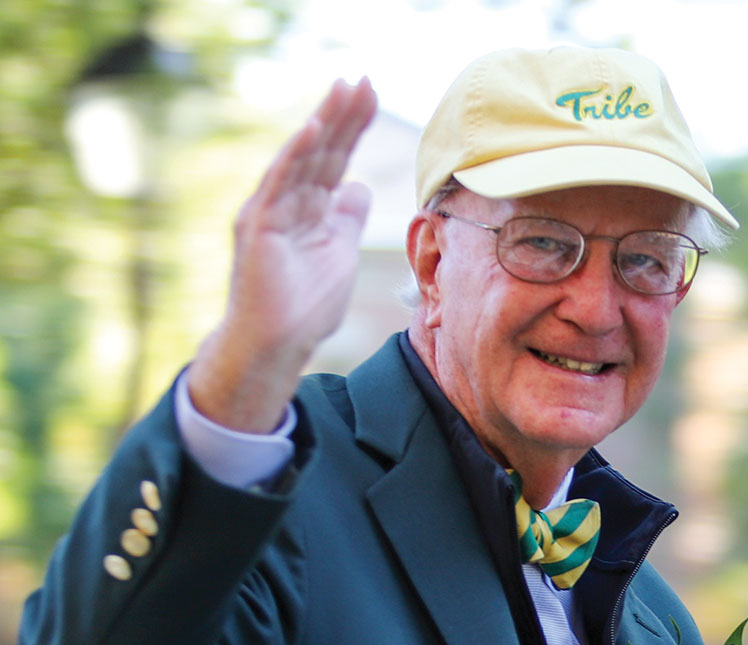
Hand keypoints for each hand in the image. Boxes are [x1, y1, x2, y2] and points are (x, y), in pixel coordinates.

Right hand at [188, 77, 377, 431]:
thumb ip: (347, 219)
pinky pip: (280, 184)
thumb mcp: (339, 254)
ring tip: (343, 90)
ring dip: (323, 123)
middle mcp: (287, 202)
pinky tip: (312, 129)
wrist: (278, 344)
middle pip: (320, 151)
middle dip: (343, 116)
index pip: (335, 159)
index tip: (372, 96)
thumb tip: (358, 186)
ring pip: (301, 160)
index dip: (353, 128)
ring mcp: (270, 211)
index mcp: (309, 208)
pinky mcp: (259, 226)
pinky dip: (295, 157)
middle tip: (363, 80)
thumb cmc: (305, 307)